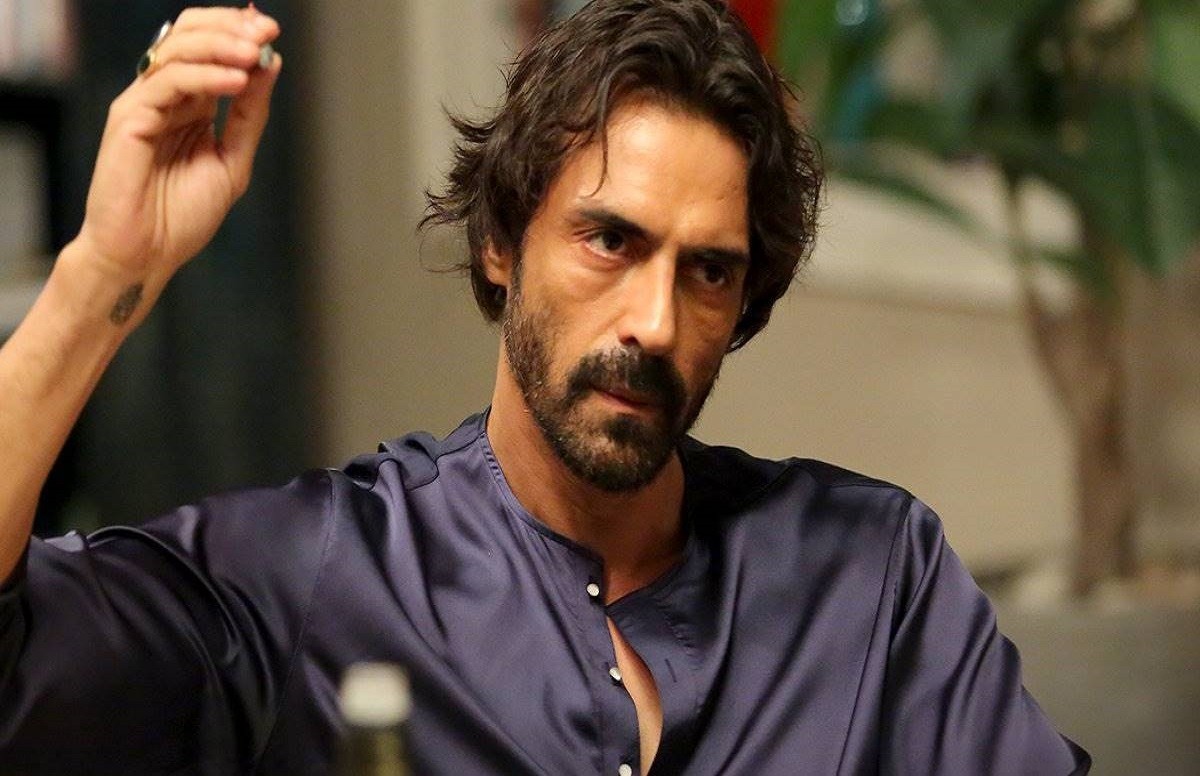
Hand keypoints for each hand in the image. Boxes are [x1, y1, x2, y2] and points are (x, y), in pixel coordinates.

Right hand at [73, 5, 280, 305]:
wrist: (147, 254)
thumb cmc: (181, 217)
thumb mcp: (233, 160)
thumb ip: (249, 115)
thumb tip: (270, 65)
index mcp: (190, 103)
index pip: (209, 46)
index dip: (239, 32)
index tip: (274, 32)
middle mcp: (164, 96)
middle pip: (189, 35)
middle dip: (231, 27)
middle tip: (266, 32)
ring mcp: (143, 104)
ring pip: (178, 51)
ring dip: (222, 46)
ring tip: (256, 53)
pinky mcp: (129, 118)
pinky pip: (167, 82)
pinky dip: (205, 77)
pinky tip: (237, 81)